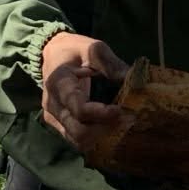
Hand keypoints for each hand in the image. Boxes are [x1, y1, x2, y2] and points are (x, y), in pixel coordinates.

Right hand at [39, 32, 127, 151]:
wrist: (52, 54)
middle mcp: (52, 105)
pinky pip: (76, 140)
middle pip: (79, 131)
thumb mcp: (93, 49)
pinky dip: (94, 139)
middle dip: (105, 129)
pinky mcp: (58, 124)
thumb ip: (112, 65)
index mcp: (59, 83)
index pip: (79, 108)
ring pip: (78, 140)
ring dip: (101, 137)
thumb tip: (135, 81)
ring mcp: (53, 117)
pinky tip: (110, 129)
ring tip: (120, 125)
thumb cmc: (74, 50)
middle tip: (126, 120)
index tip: (121, 110)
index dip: (102, 114)